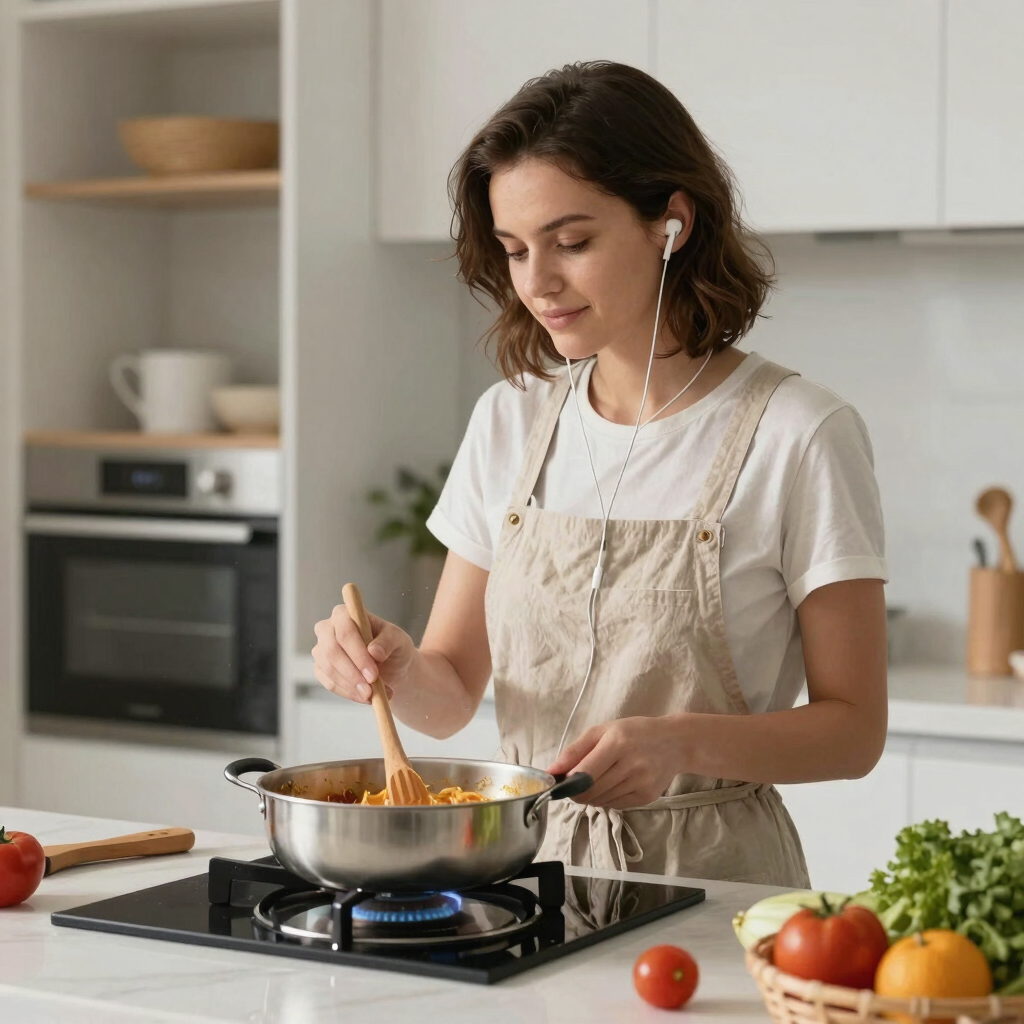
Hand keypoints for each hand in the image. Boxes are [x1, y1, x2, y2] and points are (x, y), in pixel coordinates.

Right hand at [312, 603, 415, 704]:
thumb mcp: (399, 639)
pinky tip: (365, 698)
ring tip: (373, 696)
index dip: (357, 653)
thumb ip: (388, 641)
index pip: (345, 630)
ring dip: (351, 686)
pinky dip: (348, 693)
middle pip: (332, 651)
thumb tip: (374, 651)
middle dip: (352, 673)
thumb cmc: (393, 646)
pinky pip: (329, 683)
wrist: (392, 665)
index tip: (373, 674)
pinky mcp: (321, 669)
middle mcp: (328, 629)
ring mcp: (322, 649)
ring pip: (329, 669)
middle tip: (371, 690)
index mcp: (345, 614)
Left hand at [546, 716, 685, 808]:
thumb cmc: (634, 732)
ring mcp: (641, 783)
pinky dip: (605, 799)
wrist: (674, 742)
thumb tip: (551, 772)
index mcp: (617, 743)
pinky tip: (612, 785)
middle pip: (590, 792)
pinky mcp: (647, 797)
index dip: (567, 784)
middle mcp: (631, 764)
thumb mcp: (603, 730)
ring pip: (600, 801)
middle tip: (575, 783)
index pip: (583, 774)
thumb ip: (575, 750)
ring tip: (597, 780)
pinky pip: (615, 806)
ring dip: (590, 796)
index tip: (558, 784)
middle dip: (575, 791)